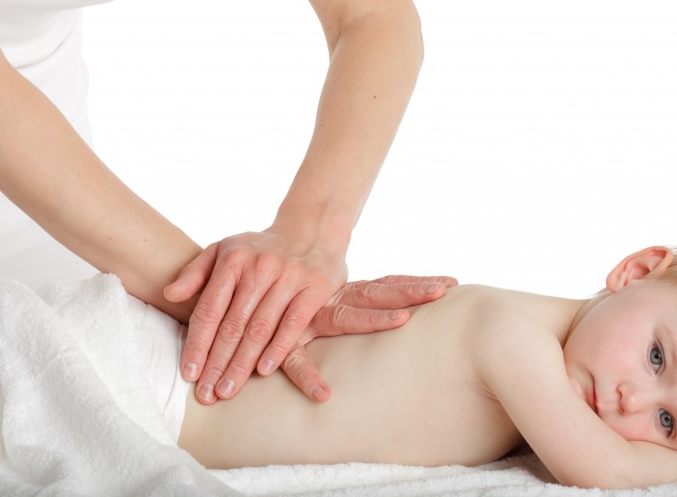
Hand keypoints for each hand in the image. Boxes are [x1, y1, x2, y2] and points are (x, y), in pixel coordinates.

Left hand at [164, 229, 346, 404]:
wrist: (312, 227)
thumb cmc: (261, 247)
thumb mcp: (225, 249)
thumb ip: (195, 272)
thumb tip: (169, 294)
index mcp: (233, 259)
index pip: (209, 309)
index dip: (198, 344)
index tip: (189, 374)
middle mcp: (260, 267)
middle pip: (232, 325)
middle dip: (217, 363)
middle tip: (206, 394)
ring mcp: (288, 277)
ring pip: (260, 329)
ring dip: (242, 364)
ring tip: (228, 389)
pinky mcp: (314, 287)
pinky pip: (292, 324)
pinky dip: (277, 350)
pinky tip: (263, 371)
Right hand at [281, 274, 458, 401]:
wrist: (224, 281)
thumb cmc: (272, 293)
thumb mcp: (309, 298)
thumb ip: (340, 302)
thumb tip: (378, 305)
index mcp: (339, 291)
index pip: (385, 284)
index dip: (416, 283)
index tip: (452, 281)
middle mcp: (328, 299)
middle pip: (378, 293)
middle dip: (412, 291)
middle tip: (445, 289)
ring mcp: (308, 316)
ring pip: (346, 317)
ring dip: (375, 319)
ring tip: (404, 320)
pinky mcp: (281, 341)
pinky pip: (295, 361)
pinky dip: (308, 378)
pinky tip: (324, 395)